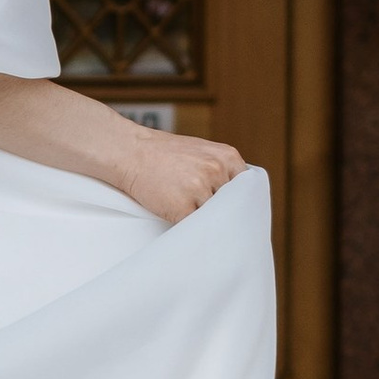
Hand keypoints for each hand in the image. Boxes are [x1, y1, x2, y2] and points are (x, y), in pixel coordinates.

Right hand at [112, 123, 246, 221]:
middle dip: (224, 212)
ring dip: (206, 221)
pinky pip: (195, 226)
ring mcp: (200, 189)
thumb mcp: (202, 152)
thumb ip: (222, 170)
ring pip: (215, 217)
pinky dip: (190, 227)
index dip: (238, 202)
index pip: (247, 189)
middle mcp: (217, 171)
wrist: (131, 152)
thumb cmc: (164, 154)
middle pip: (233, 205)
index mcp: (228, 157)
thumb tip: (238, 199)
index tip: (233, 211)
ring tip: (190, 214)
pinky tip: (181, 219)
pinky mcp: (183, 207)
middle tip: (216, 219)